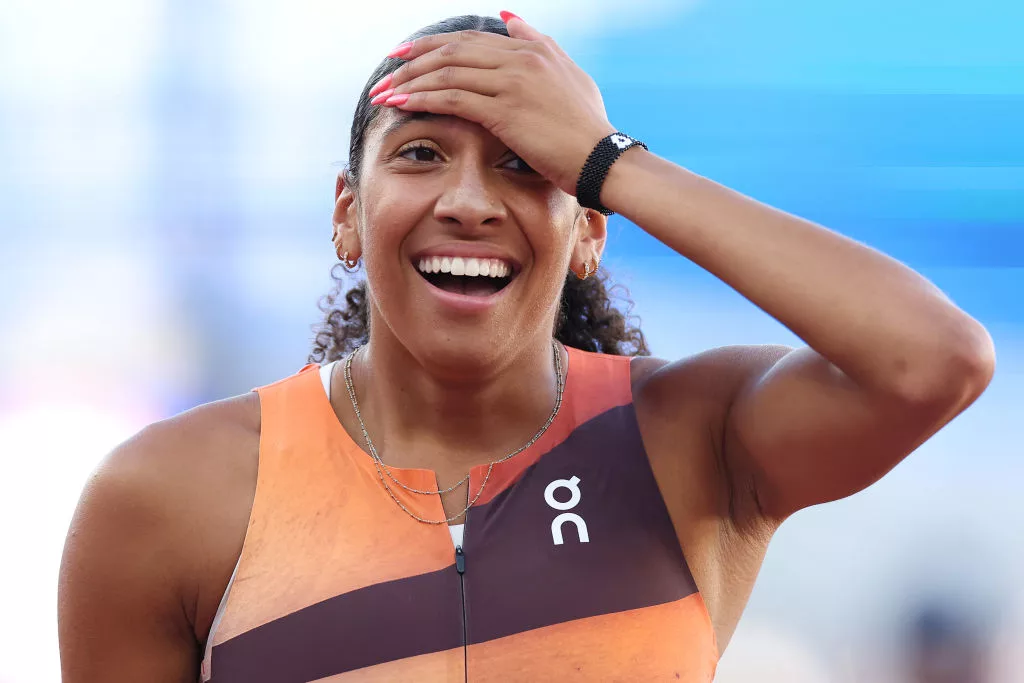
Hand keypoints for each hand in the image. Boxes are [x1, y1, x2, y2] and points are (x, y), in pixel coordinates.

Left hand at [376, 14, 615, 195]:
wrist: (602, 159)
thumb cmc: (587, 129)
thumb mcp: (569, 76)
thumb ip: (538, 44)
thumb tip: (509, 18)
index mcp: (533, 49)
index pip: (471, 40)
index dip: (434, 45)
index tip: (407, 55)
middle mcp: (521, 58)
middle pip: (453, 50)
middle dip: (413, 59)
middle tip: (387, 70)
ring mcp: (512, 82)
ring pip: (447, 72)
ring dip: (409, 81)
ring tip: (384, 92)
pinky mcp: (505, 110)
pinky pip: (452, 98)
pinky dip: (421, 98)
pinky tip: (401, 104)